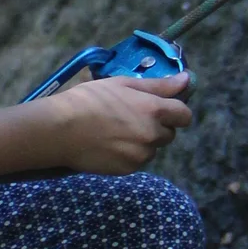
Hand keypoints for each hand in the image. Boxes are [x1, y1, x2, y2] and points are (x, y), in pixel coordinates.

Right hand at [37, 72, 191, 174]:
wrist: (60, 130)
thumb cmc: (88, 100)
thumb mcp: (122, 84)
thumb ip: (158, 85)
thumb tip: (187, 80)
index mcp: (153, 110)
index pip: (184, 115)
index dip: (176, 111)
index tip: (164, 108)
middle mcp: (152, 135)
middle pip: (169, 133)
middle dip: (157, 126)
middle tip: (131, 117)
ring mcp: (140, 155)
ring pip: (152, 148)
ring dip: (142, 141)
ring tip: (115, 131)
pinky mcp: (128, 169)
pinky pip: (137, 160)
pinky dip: (129, 154)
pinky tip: (109, 144)